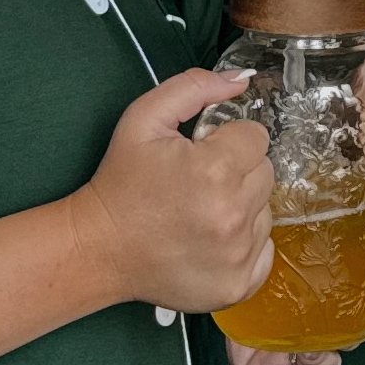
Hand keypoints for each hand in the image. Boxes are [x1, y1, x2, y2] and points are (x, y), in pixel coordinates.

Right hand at [66, 68, 277, 314]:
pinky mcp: (237, 285)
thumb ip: (194, 88)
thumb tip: (242, 79)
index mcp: (216, 170)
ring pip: (266, 211)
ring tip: (200, 212)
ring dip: (242, 207)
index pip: (256, 138)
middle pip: (265, 173)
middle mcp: (234, 215)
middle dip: (237, 172)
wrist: (98, 248)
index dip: (228, 141)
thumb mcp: (144, 118)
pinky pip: (265, 250)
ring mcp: (238, 254)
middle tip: (198, 183)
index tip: (201, 154)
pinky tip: (211, 240)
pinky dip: (245, 244)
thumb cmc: (121, 182)